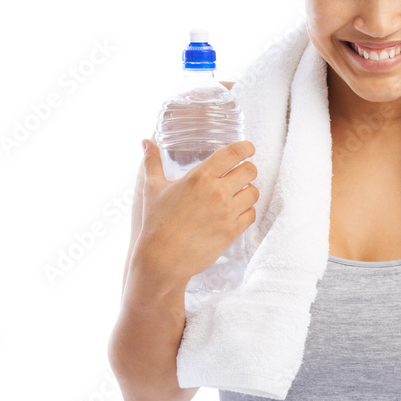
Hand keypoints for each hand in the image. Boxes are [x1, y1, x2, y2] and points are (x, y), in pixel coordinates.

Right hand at [137, 138, 258, 285]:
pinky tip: (237, 212)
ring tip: (238, 194)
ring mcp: (227, 212)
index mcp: (200, 176)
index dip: (246, 148)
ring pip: (254, 192)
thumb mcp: (152, 188)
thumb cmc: (156, 223)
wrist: (163, 259)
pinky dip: (247, 211)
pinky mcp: (233, 231)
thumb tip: (146, 141)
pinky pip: (252, 214)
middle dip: (247, 170)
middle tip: (241, 174)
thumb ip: (152, 162)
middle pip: (250, 170)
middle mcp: (218, 192)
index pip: (234, 153)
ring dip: (248, 191)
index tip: (248, 148)